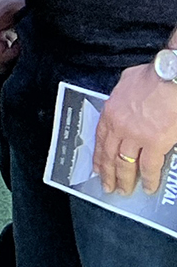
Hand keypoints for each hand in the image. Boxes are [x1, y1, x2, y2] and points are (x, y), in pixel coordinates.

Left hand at [95, 62, 176, 195]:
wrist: (171, 77)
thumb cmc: (154, 75)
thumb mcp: (128, 80)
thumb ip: (123, 93)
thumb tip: (125, 96)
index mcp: (111, 112)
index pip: (100, 139)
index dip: (99, 156)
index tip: (98, 168)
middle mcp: (119, 126)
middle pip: (109, 155)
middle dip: (108, 173)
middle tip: (108, 187)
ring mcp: (135, 136)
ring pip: (125, 163)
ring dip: (124, 179)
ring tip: (124, 191)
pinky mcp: (155, 143)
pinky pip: (149, 166)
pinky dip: (149, 179)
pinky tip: (149, 187)